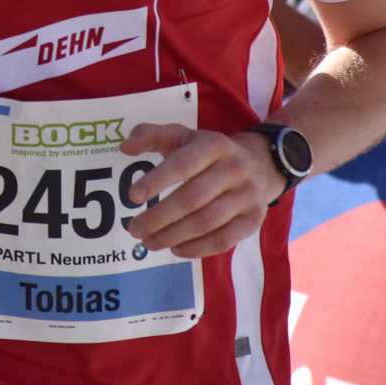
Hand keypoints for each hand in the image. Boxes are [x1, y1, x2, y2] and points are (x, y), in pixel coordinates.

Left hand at [119, 124, 278, 257]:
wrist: (260, 164)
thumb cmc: (209, 152)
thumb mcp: (183, 136)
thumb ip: (151, 135)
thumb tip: (125, 147)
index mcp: (214, 145)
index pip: (183, 165)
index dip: (157, 181)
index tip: (132, 197)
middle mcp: (234, 169)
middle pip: (192, 199)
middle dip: (159, 217)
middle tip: (134, 229)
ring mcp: (247, 196)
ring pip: (206, 222)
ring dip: (173, 236)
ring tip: (149, 241)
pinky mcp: (253, 220)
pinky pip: (223, 240)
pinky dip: (196, 248)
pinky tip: (175, 248)